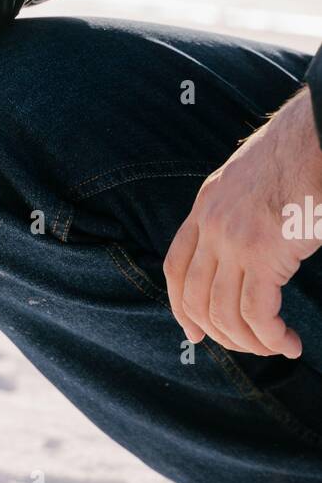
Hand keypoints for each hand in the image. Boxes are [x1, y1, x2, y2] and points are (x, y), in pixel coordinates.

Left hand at [164, 88, 321, 357]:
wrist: (320, 135)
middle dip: (221, 333)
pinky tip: (288, 344)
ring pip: (226, 313)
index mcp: (206, 206)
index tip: (195, 332)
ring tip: (275, 347)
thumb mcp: (252, 181)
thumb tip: (250, 250)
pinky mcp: (263, 254)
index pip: (176, 267)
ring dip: (250, 342)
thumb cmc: (302, 156)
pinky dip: (271, 337)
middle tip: (249, 347)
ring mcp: (234, 240)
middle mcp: (211, 225)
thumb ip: (239, 212)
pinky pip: (257, 314)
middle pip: (196, 298)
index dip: (180, 306)